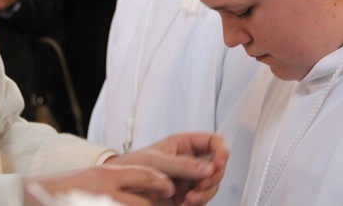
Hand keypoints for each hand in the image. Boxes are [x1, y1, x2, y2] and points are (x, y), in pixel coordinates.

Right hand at [24, 164, 175, 205]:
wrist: (31, 196)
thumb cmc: (63, 189)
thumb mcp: (91, 178)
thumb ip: (114, 181)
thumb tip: (143, 186)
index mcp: (107, 174)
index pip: (146, 174)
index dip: (162, 183)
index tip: (170, 189)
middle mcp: (105, 189)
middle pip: (144, 202)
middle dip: (154, 205)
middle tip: (164, 203)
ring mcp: (99, 202)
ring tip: (144, 205)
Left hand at [106, 132, 227, 204]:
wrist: (121, 186)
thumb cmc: (134, 164)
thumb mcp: (158, 161)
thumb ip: (183, 164)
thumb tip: (209, 168)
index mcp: (186, 144)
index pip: (214, 142)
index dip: (221, 151)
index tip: (218, 164)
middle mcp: (192, 160)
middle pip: (218, 167)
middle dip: (212, 178)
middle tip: (199, 186)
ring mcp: (191, 178)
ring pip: (212, 185)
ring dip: (205, 194)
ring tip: (189, 199)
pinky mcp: (187, 194)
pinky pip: (202, 199)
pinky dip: (197, 202)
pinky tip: (184, 203)